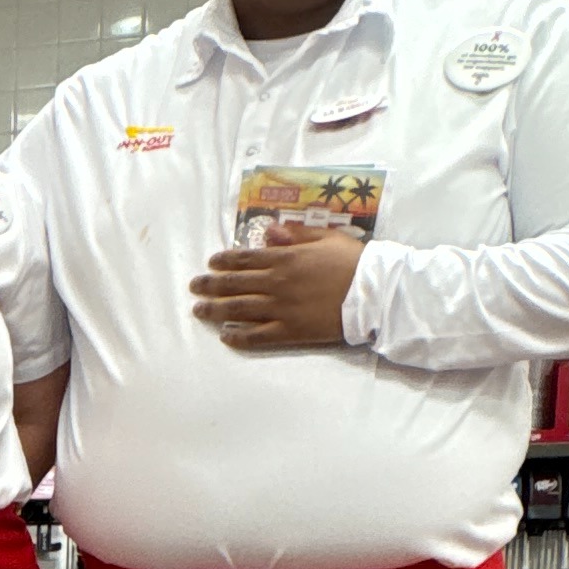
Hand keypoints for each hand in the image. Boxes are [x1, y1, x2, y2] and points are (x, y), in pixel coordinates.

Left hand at [190, 232, 364, 350]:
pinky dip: (239, 336)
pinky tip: (225, 336)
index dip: (225, 260)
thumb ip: (295, 234)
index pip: (246, 259)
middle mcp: (277, 283)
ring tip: (199, 310)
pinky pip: (258, 335)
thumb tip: (268, 231)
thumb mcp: (326, 238)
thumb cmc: (353, 262)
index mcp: (286, 258)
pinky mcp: (290, 331)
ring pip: (239, 309)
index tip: (211, 262)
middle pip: (235, 283)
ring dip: (216, 309)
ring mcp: (281, 309)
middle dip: (211, 285)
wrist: (374, 293)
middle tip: (194, 287)